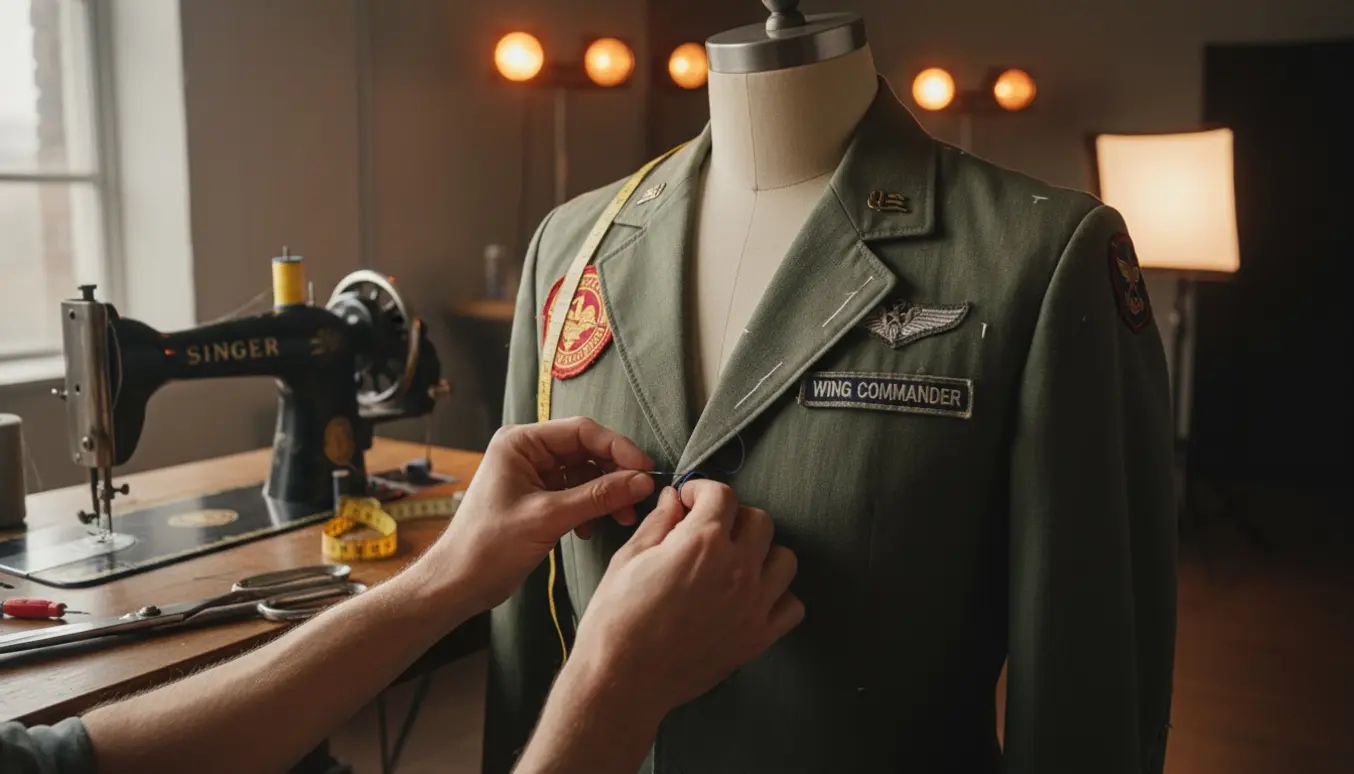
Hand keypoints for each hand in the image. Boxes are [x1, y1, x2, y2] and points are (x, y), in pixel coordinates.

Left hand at [426, 417, 655, 612]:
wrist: (458, 583)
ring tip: (623, 518)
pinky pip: (576, 492)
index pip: (582, 431)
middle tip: (640, 498)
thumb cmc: (490, 546)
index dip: (618, 448)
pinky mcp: (538, 497)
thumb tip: (643, 481)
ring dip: (606, 495)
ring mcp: (533, 474)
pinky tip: (591, 530)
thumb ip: (598, 497)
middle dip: (615, 475)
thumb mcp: (549, 518)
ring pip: (585, 473)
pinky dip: (590, 508)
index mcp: (521, 442)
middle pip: (586, 451)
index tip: (646, 469)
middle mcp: (527, 451)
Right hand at [567, 480, 803, 720]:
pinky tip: (751, 597)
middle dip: (733, 518)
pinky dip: (778, 597)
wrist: (623, 680)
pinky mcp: (758, 636)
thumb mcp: (629, 559)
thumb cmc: (617, 620)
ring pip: (784, 558)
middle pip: (759, 520)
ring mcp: (753, 604)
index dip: (703, 492)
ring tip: (736, 562)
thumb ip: (659, 523)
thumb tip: (673, 500)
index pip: (723, 495)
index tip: (692, 500)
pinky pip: (792, 605)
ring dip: (762, 553)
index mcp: (702, 542)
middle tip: (711, 530)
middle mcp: (736, 568)